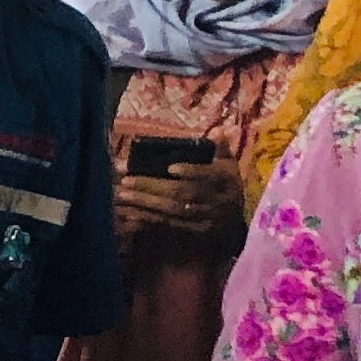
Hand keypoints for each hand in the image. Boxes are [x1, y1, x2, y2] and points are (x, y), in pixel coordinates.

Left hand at [110, 158, 242, 241]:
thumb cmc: (226, 182)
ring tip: (123, 193)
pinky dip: (148, 217)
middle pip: (184, 193)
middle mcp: (217, 199)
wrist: (237, 217)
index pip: (209, 175)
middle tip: (127, 180)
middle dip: (154, 186)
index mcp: (226, 179)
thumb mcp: (228, 163)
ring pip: (173, 210)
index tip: (170, 167)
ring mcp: (205, 217)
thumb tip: (217, 130)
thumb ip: (220, 147)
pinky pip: (169, 223)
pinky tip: (130, 210)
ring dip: (146, 202)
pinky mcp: (194, 230)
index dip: (191, 172)